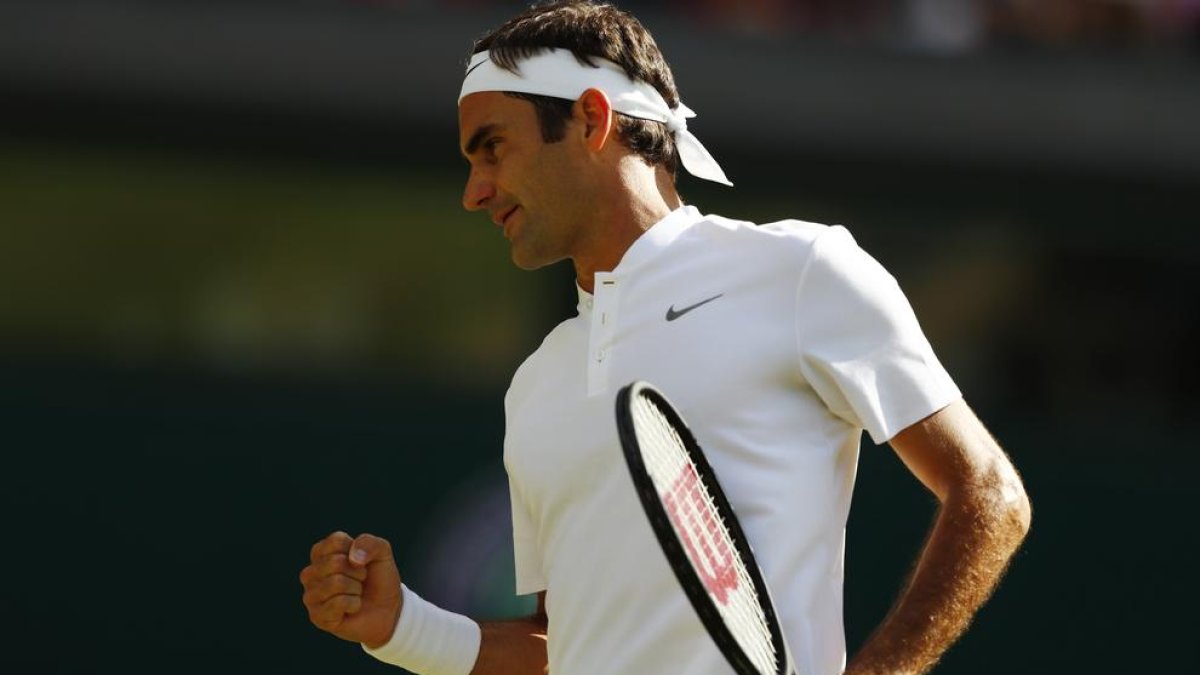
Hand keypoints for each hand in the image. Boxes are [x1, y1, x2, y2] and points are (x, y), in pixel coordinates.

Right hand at [300, 531, 403, 647]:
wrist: (388, 609)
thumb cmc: (379, 578)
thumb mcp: (381, 552)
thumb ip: (369, 543)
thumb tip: (353, 557)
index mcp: (321, 553)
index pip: (336, 541)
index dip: (357, 551)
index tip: (361, 562)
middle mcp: (310, 573)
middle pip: (335, 562)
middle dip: (358, 573)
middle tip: (360, 581)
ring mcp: (311, 595)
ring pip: (336, 583)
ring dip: (356, 589)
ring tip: (356, 593)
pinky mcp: (316, 616)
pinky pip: (338, 603)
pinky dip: (354, 604)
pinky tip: (353, 607)